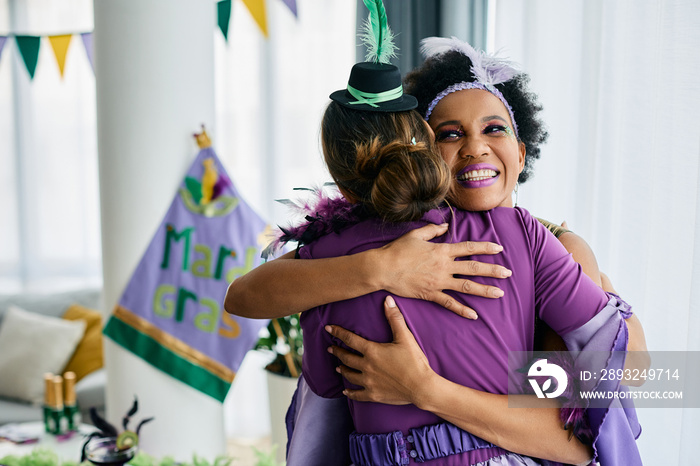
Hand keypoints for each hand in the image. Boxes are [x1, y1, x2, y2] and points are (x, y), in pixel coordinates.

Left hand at [326, 296, 435, 404]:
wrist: (422, 387)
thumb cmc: (415, 361)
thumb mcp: (405, 337)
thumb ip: (394, 318)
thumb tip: (387, 300)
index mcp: (372, 351)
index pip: (350, 339)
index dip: (338, 332)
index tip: (328, 328)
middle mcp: (367, 366)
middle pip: (346, 358)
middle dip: (337, 352)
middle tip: (330, 348)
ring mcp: (369, 382)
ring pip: (350, 375)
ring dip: (342, 369)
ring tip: (337, 367)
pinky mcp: (374, 394)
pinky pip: (357, 394)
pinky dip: (350, 392)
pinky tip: (346, 391)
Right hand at [376, 223, 509, 318]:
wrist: (383, 268)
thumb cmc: (397, 250)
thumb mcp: (416, 235)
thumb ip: (433, 230)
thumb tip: (446, 227)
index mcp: (441, 250)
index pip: (469, 247)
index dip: (485, 247)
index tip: (499, 248)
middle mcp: (444, 266)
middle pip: (473, 268)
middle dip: (493, 270)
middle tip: (508, 273)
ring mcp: (438, 281)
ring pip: (467, 286)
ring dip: (485, 290)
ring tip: (499, 293)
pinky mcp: (430, 294)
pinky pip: (449, 303)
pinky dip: (462, 310)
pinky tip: (474, 315)